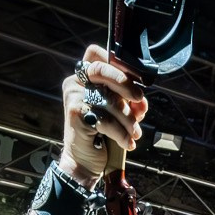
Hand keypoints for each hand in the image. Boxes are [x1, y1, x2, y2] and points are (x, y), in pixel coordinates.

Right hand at [62, 45, 148, 184]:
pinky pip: (105, 119)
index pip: (96, 54)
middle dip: (124, 84)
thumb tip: (141, 100)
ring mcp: (73, 96)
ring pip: (108, 100)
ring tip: (135, 133)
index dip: (117, 62)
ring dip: (127, 119)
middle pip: (101, 70)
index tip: (136, 79)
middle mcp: (75, 82)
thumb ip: (129, 100)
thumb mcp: (119, 111)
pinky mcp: (75, 113)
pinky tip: (127, 142)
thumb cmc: (103, 133)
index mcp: (84, 76)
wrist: (86, 160)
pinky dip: (120, 132)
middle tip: (138, 99)